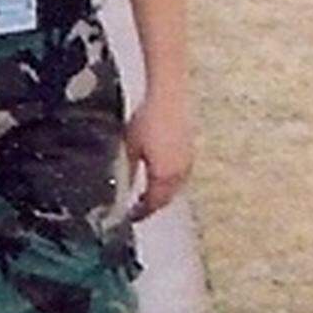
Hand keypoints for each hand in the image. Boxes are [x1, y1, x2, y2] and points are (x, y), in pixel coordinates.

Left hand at [125, 94, 192, 220]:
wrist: (168, 95)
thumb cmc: (148, 119)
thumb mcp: (129, 148)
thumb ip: (127, 172)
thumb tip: (122, 189)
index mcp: (164, 176)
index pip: (153, 203)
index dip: (142, 212)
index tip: (132, 216)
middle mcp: (180, 172)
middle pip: (167, 198)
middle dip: (153, 205)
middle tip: (140, 208)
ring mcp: (188, 161)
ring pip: (176, 187)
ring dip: (163, 193)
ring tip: (149, 193)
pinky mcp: (191, 149)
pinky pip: (181, 174)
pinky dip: (171, 181)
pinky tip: (161, 174)